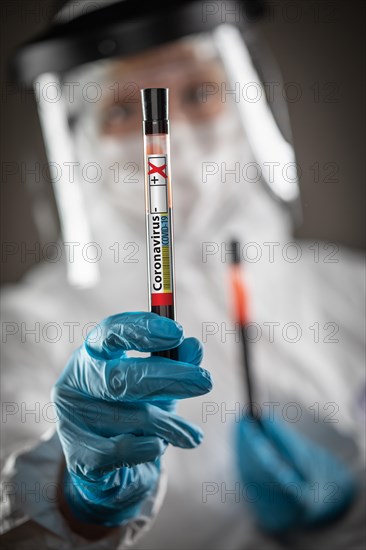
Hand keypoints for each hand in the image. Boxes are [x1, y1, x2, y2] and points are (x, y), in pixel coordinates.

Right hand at [53, 311, 211, 525]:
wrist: (114, 469)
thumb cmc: (137, 413)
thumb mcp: (160, 384)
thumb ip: (177, 362)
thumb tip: (194, 346)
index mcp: (92, 355)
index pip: (109, 333)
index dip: (141, 329)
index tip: (178, 332)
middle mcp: (75, 383)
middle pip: (120, 376)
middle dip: (168, 378)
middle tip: (205, 381)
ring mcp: (71, 420)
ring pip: (133, 416)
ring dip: (170, 424)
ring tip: (190, 434)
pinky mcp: (78, 457)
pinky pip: (128, 449)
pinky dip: (152, 448)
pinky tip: (157, 447)